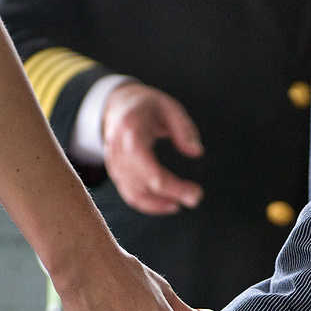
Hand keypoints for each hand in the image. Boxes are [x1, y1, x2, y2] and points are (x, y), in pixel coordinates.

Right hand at [103, 83, 203, 214]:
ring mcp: (113, 164)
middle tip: (196, 197)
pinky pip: (131, 196)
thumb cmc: (146, 106)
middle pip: (143, 183)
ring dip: (160, 203)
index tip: (196, 191)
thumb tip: (196, 152)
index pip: (148, 167)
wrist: (116, 106)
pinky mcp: (115, 174)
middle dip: (171, 194)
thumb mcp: (169, 107)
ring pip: (135, 194)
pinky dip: (150, 205)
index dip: (171, 185)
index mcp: (131, 130)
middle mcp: (117, 150)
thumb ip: (184, 129)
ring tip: (183, 201)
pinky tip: (169, 204)